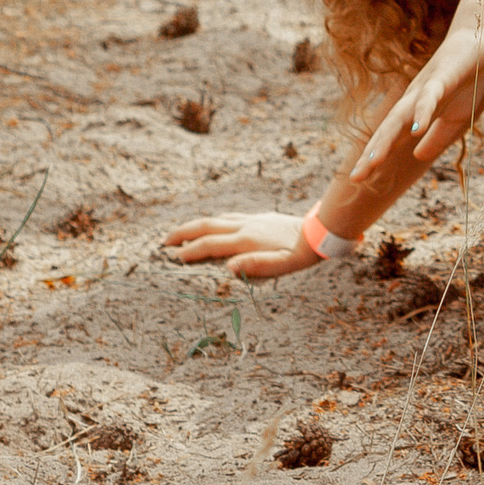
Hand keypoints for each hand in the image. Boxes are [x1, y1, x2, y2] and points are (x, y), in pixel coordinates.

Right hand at [161, 212, 317, 277]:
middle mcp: (246, 226)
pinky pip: (230, 216)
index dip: (190, 251)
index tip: (172, 257)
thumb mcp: (282, 265)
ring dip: (197, 225)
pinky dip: (215, 220)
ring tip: (182, 233)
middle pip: (207, 225)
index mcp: (246, 240)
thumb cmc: (300, 253)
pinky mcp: (260, 217)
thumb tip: (229, 268)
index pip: (211, 245)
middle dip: (184, 232)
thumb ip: (256, 266)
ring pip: (217, 218)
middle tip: (164, 241)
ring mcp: (252, 219)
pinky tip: (214, 223)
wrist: (319, 231)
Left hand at [350, 19, 483, 182]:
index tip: (357, 180)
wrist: (480, 42)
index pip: (390, 138)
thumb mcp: (455, 118)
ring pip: (400, 116)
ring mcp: (425, 88)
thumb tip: (417, 156)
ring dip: (386, 138)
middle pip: (388, 129)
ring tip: (374, 161)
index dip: (373, 157)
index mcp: (414, 111)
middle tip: (356, 177)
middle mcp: (412, 100)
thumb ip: (436, 138)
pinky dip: (421, 113)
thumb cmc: (465, 79)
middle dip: (372, 153)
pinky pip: (429, 97)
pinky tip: (416, 130)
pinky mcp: (442, 77)